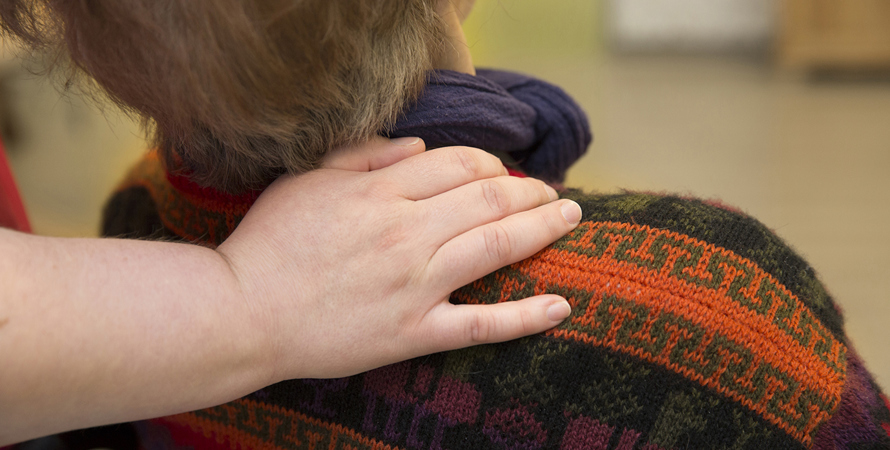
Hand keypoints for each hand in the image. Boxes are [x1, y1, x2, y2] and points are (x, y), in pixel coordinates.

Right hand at [218, 136, 581, 380]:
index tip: (504, 169)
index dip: (492, 162)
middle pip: (489, 197)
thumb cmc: (269, 243)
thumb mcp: (307, 179)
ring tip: (570, 217)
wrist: (242, 313)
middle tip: (551, 190)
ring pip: (496, 247)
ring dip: (542, 227)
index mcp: (381, 192)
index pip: (459, 163)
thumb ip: (364, 155)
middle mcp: (407, 233)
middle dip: (529, 189)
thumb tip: (420, 147)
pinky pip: (481, 324)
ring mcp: (415, 285)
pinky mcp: (414, 332)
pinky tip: (560, 306)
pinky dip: (525, 316)